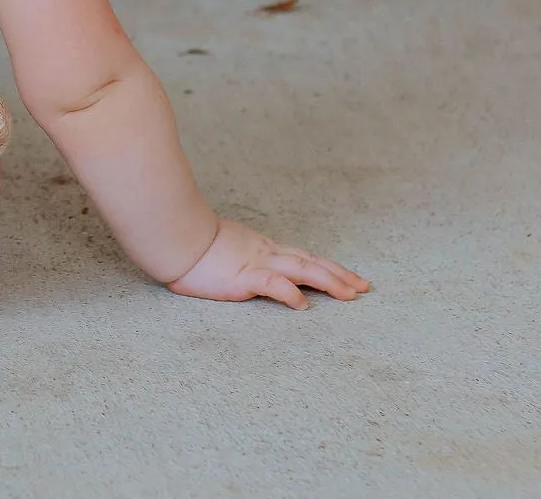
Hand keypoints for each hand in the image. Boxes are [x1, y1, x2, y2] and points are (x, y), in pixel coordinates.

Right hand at [165, 217, 369, 308]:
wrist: (175, 235)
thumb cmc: (190, 243)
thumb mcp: (222, 248)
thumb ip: (237, 256)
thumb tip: (240, 264)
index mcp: (262, 248)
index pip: (303, 257)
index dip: (328, 267)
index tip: (349, 277)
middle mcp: (266, 253)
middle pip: (311, 262)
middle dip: (340, 275)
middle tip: (364, 287)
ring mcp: (257, 263)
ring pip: (302, 270)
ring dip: (329, 281)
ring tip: (350, 294)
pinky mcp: (243, 276)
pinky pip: (273, 284)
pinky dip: (291, 294)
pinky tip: (304, 305)